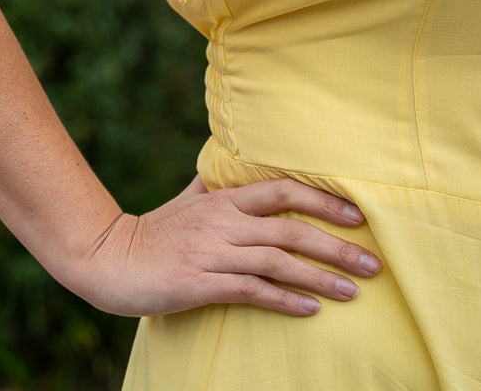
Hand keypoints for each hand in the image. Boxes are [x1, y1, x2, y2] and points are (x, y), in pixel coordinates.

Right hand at [72, 175, 381, 316]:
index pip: (281, 190)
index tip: (357, 214)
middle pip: (290, 228)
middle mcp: (222, 222)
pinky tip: (309, 311)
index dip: (322, 199)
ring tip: (353, 292)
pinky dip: (283, 300)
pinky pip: (250, 291)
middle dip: (336, 246)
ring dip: (319, 279)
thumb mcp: (186, 202)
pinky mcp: (199, 284)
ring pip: (277, 262)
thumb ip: (213, 188)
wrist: (107, 258)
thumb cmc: (151, 232)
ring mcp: (211, 253)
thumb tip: (230, 170)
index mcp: (223, 200)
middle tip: (373, 264)